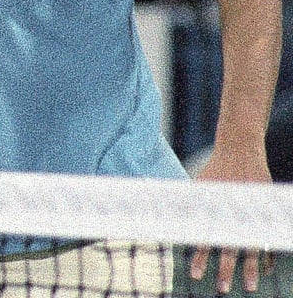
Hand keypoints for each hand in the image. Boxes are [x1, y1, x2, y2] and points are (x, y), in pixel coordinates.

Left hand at [190, 139, 273, 291]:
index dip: (200, 257)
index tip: (194, 274)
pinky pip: (267, 238)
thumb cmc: (214, 169)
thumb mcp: (197, 187)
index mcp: (214, 208)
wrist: (239, 148)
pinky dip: (266, 254)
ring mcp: (252, 214)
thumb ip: (186, 205)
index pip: (205, 238)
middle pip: (230, 247)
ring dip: (250, 268)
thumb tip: (165, 220)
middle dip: (225, 269)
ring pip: (252, 247)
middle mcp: (234, 214)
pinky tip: (265, 269)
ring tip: (249, 286)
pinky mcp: (264, 212)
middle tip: (221, 288)